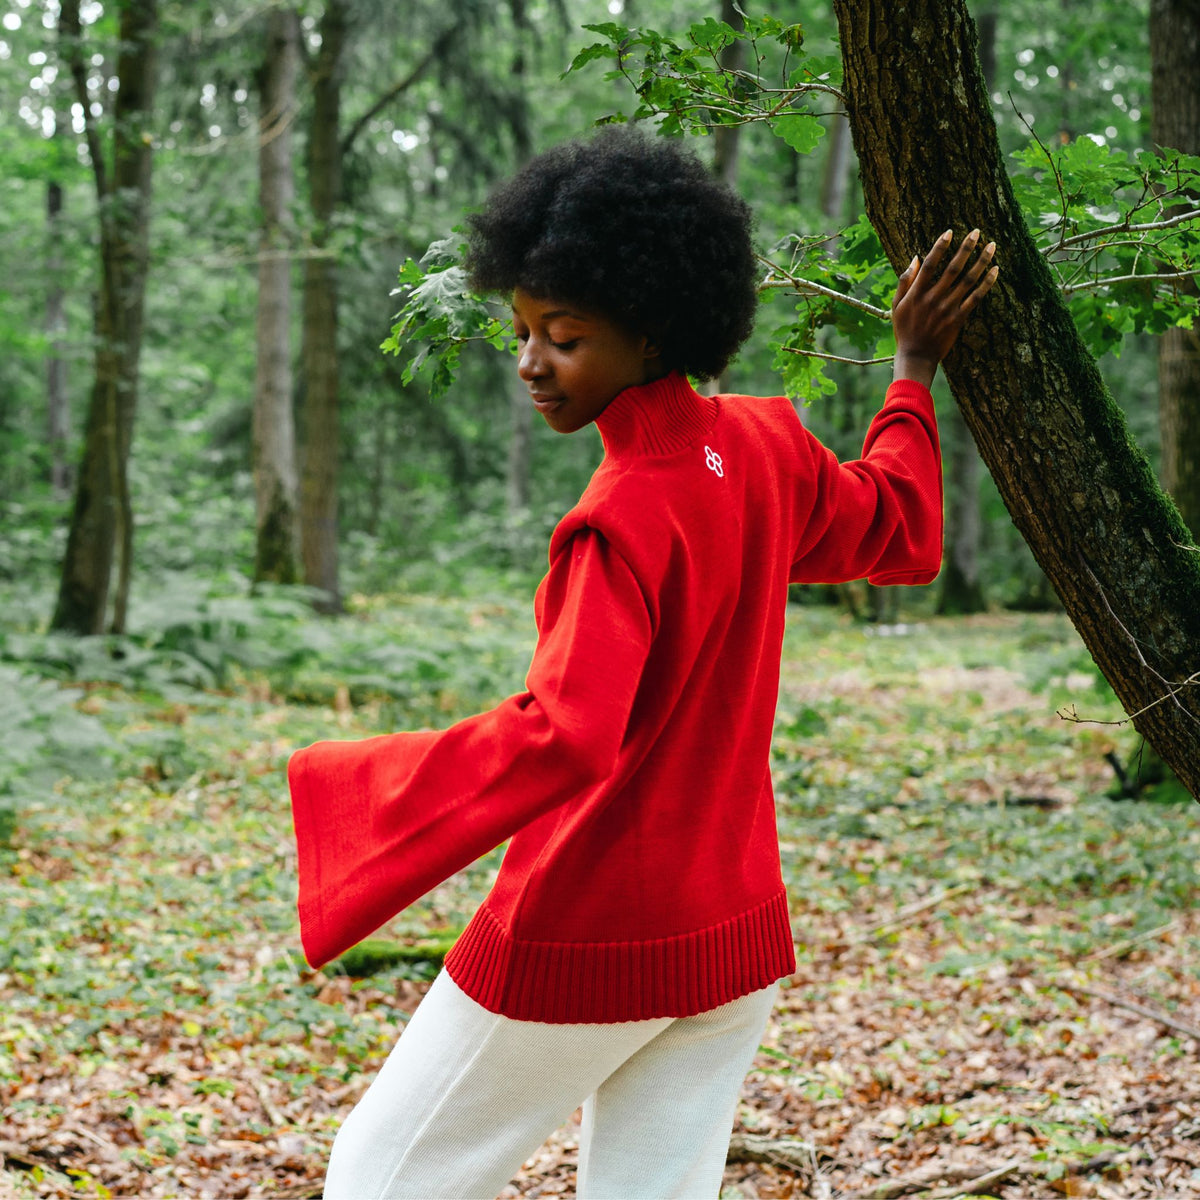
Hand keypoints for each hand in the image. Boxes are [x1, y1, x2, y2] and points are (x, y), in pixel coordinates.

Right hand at [891, 228, 997, 387]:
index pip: (930, 265)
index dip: (940, 247)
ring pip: (967, 281)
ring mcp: (947, 309)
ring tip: (992, 246)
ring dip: (981, 261)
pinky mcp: (958, 319)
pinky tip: (995, 271)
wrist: (916, 356)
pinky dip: (986, 284)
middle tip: (977, 232)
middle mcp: (933, 298)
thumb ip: (905, 281)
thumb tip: (916, 258)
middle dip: (966, 248)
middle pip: (953, 268)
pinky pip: (975, 298)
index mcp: (916, 293)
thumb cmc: (904, 330)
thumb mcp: (897, 305)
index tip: (950, 231)